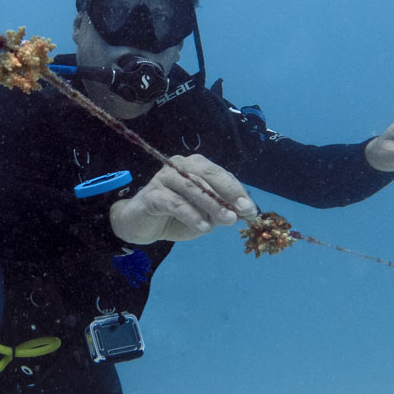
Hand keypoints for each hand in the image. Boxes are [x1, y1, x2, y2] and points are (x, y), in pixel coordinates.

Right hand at [109, 153, 258, 243]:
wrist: (141, 225)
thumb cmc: (176, 216)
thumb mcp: (205, 215)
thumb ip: (222, 211)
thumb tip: (246, 213)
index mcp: (196, 166)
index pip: (221, 175)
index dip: (238, 191)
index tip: (252, 209)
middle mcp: (180, 166)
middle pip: (208, 174)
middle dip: (229, 192)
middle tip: (244, 210)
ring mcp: (164, 178)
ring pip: (193, 187)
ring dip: (213, 205)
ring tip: (228, 220)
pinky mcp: (152, 195)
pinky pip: (175, 203)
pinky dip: (192, 215)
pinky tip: (204, 227)